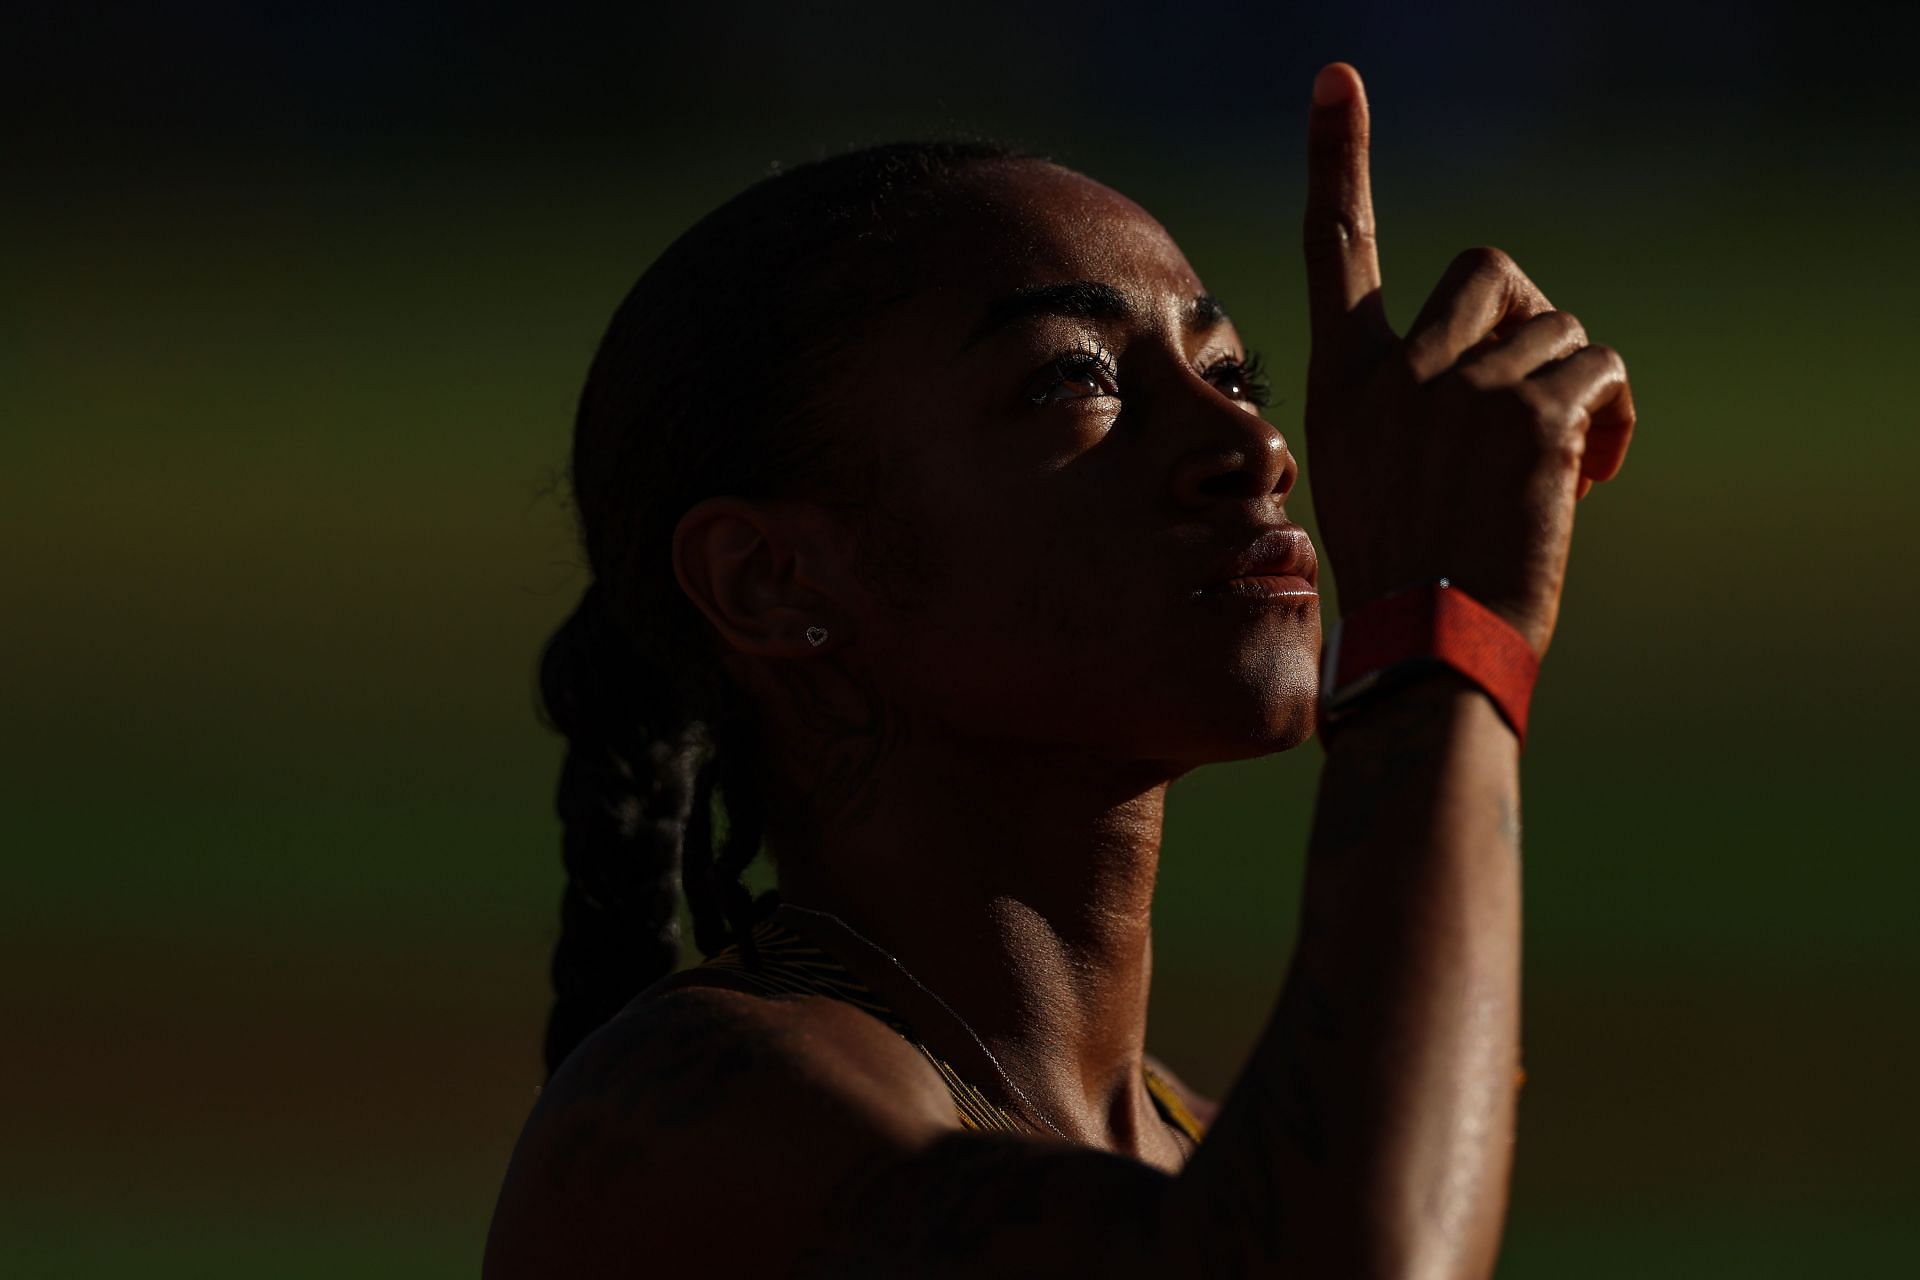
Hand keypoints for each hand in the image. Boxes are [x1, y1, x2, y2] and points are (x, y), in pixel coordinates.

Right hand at [1300, 62, 1635, 657]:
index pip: (1338, 249)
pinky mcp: (1530, 418)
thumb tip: (1507, 357)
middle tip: (1533, 397)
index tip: (1339, 82)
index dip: (1342, 160)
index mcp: (1343, 382)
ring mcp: (1462, 389)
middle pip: (1490, 272)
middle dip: (1529, 322)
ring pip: (1559, 330)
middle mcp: (1397, 371)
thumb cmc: (1406, 578)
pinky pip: (1599, 370)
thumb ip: (1415, 400)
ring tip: (1560, 464)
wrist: (1427, 649)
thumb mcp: (1372, 473)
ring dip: (1574, 387)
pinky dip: (1612, 418)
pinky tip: (1588, 475)